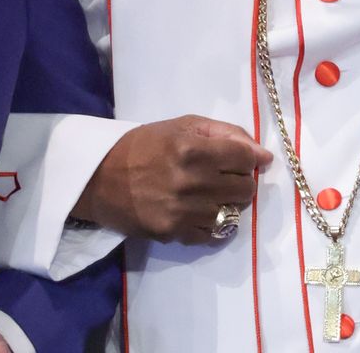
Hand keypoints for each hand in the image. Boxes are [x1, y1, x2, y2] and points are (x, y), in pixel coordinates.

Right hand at [71, 115, 271, 243]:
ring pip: (233, 213)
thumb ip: (223, 133)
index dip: (252, 158)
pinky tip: (200, 212)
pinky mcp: (174, 233)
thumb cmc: (142, 146)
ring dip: (227, 203)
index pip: (245, 159)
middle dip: (241, 180)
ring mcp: (183, 211)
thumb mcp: (180, 125)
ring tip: (209, 194)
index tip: (248, 160)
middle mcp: (191, 182)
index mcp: (192, 149)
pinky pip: (213, 234)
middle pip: (245, 188)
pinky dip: (213, 224)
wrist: (99, 179)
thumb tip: (261, 152)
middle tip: (225, 177)